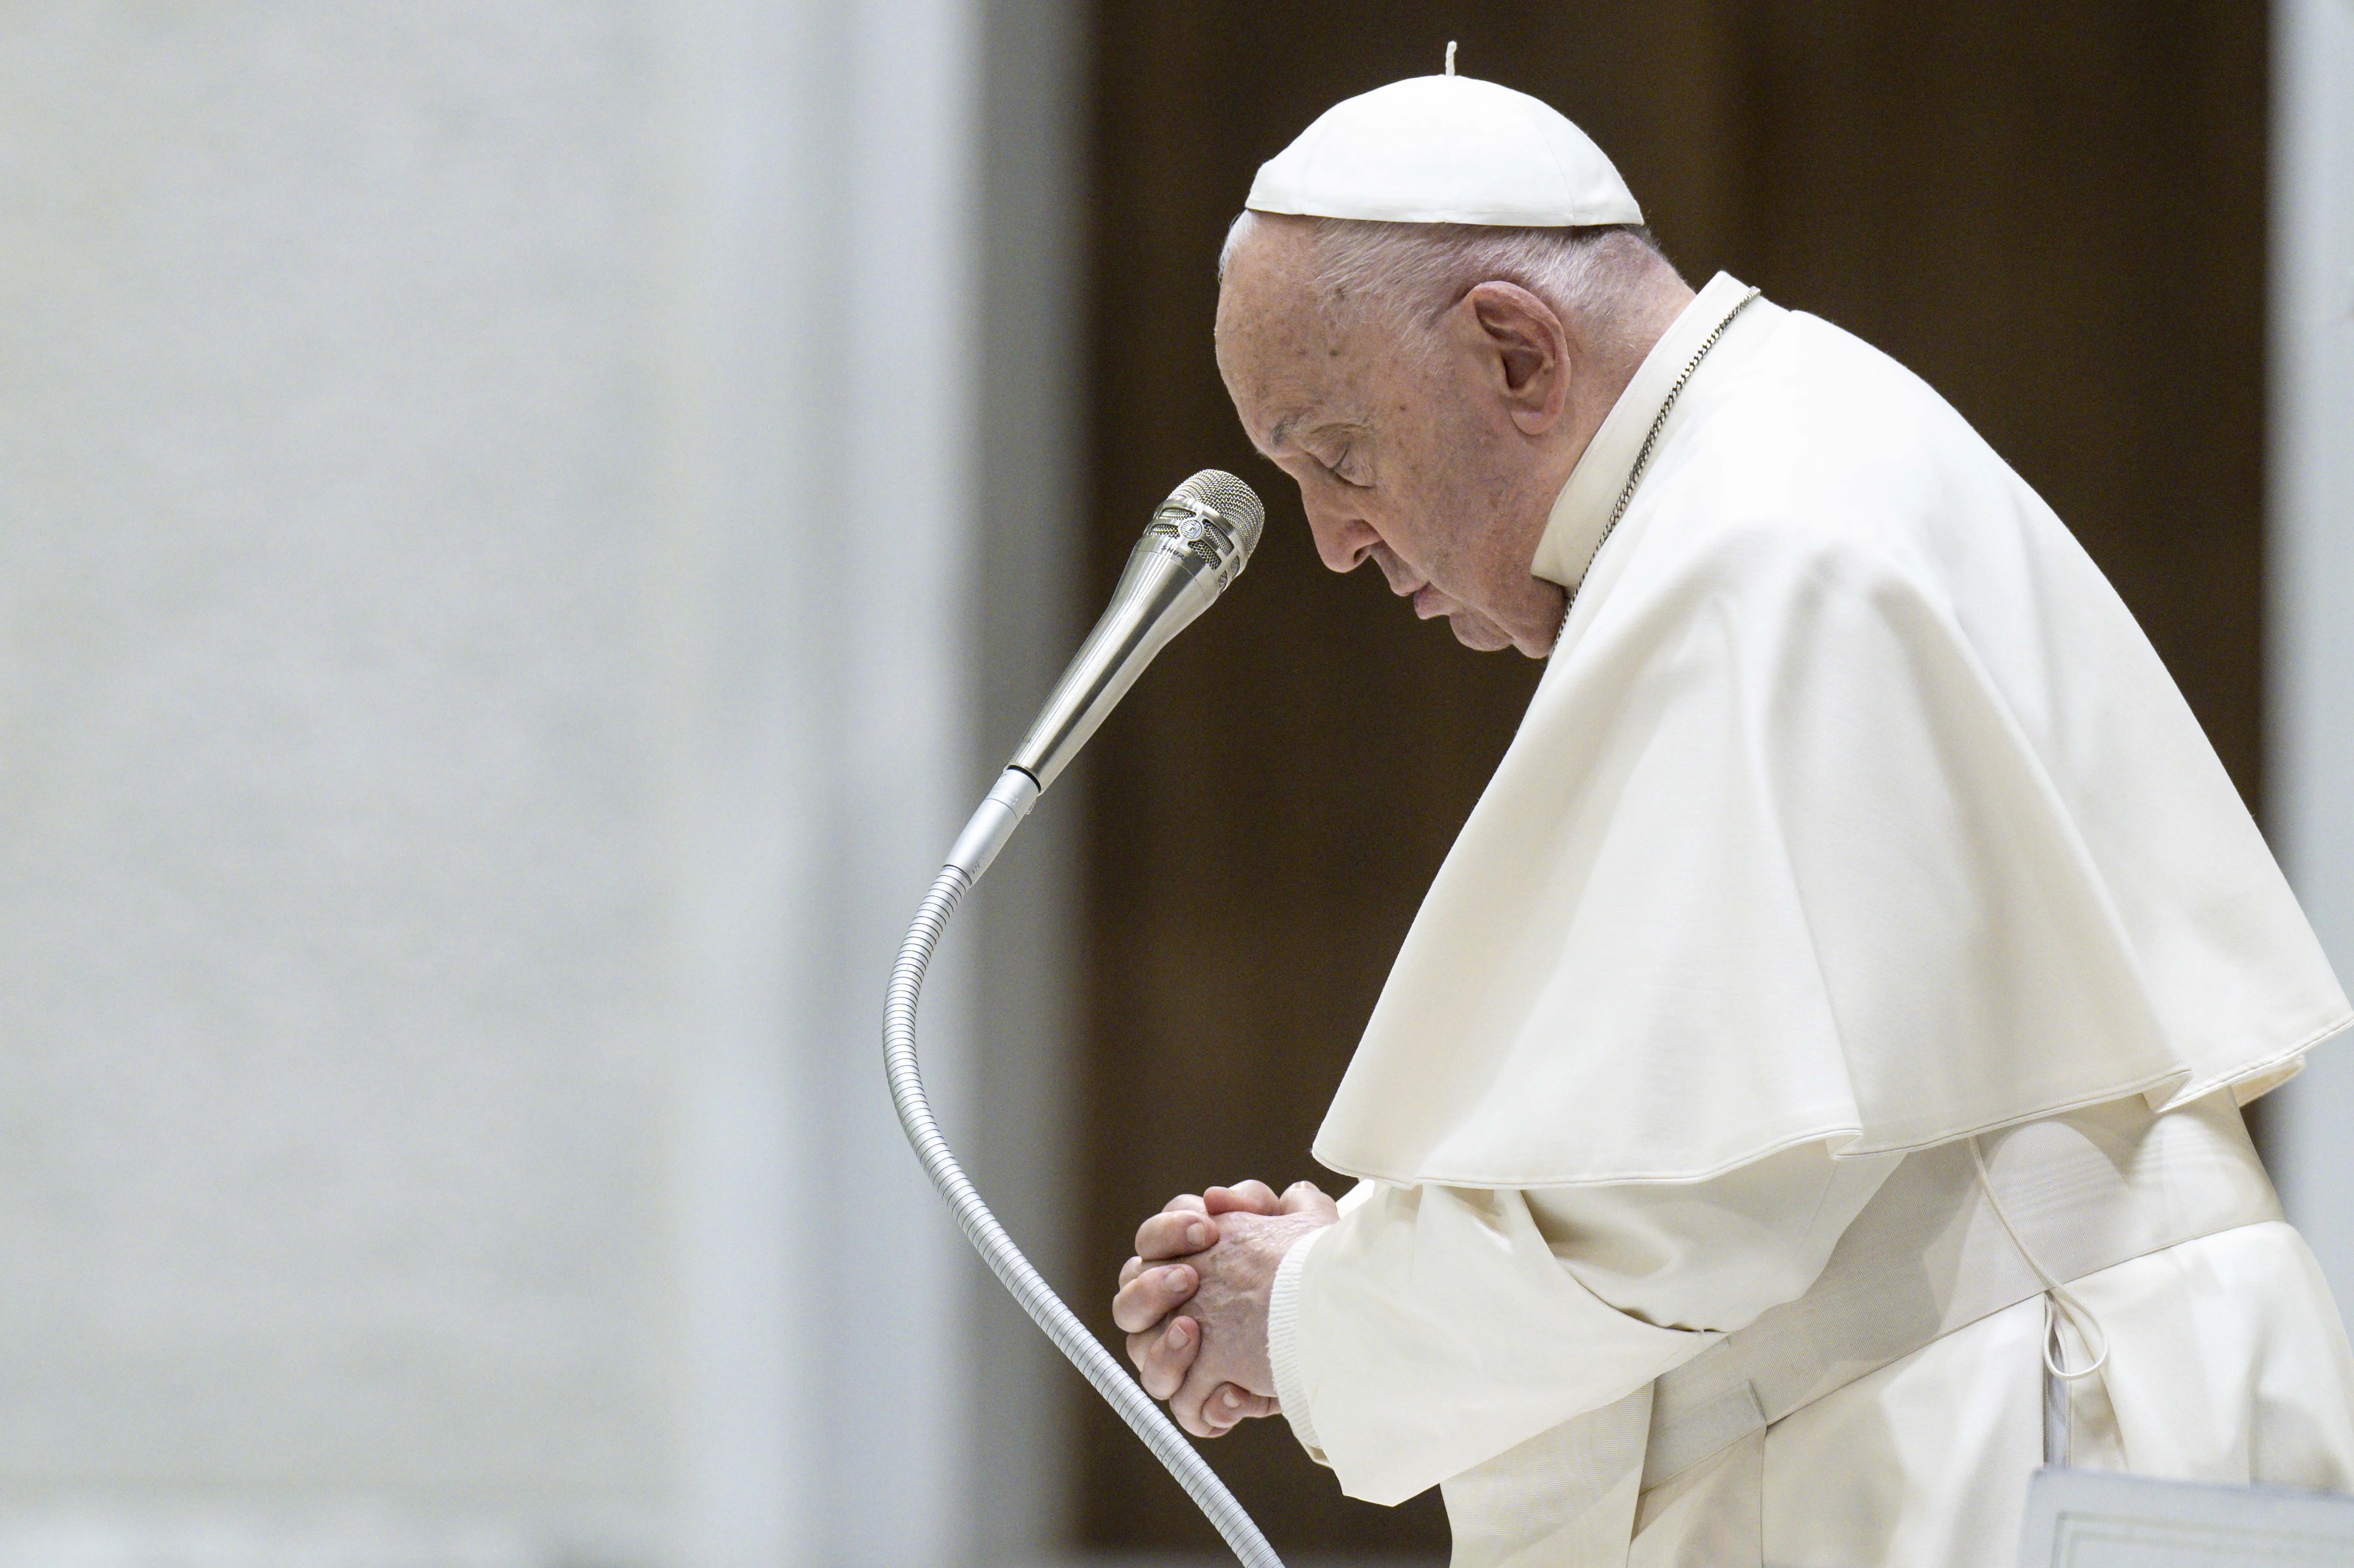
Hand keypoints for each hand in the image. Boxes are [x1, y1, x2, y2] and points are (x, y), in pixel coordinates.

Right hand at [1112, 1180, 1337, 1436]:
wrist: (1339, 1330)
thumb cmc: (1307, 1277)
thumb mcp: (1295, 1229)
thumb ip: (1256, 1203)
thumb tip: (1217, 1197)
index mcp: (1182, 1263)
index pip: (1152, 1240)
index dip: (1170, 1231)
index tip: (1210, 1228)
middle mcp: (1170, 1311)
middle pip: (1128, 1299)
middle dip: (1152, 1287)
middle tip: (1190, 1278)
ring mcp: (1181, 1356)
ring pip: (1140, 1355)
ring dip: (1162, 1346)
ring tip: (1193, 1333)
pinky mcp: (1205, 1399)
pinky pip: (1185, 1409)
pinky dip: (1205, 1405)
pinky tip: (1234, 1394)